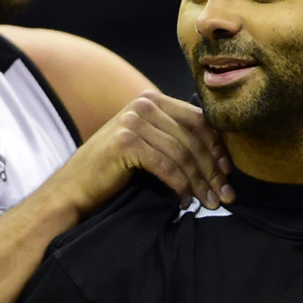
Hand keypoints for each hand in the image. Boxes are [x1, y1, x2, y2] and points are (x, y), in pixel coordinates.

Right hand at [59, 91, 233, 214]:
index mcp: (151, 99)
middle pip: (193, 138)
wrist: (74, 188)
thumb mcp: (147, 144)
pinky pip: (166, 165)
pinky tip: (185, 201)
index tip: (228, 173)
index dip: (218, 147)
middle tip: (225, 195)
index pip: (198, 120)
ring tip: (210, 203)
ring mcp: (132, 121)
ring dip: (200, 182)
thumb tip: (220, 155)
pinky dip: (180, 186)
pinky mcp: (125, 142)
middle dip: (212, 170)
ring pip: (182, 154)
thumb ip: (174, 138)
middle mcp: (143, 104)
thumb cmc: (113, 170)